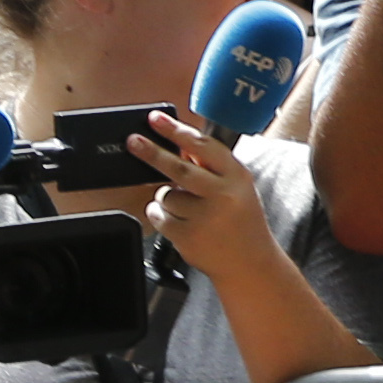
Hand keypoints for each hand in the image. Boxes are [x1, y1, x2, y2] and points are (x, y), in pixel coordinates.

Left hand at [130, 111, 274, 284]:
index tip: (157, 120)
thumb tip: (180, 149)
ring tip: (184, 208)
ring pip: (165, 195)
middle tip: (133, 141)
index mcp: (237, 176)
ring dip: (165, 197)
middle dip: (152, 152)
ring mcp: (204, 216)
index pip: (204, 146)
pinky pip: (158, 216)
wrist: (249, 262)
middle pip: (178, 168)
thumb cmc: (241, 221)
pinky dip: (159, 215)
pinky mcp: (187, 236)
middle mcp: (223, 194)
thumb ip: (212, 170)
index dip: (178, 131)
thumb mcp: (237, 189)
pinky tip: (176, 221)